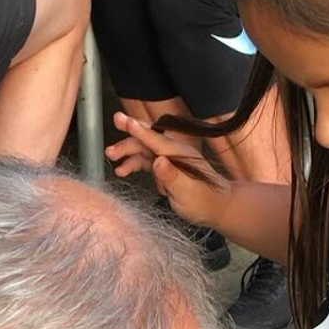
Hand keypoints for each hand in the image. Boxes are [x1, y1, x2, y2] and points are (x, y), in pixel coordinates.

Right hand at [106, 113, 231, 228]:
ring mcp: (169, 159)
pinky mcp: (165, 168)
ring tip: (112, 158)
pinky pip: (146, 162)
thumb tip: (158, 161)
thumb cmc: (205, 201)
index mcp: (179, 154)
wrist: (217, 207)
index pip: (155, 139)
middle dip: (128, 143)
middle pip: (146, 142)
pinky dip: (134, 164)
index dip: (138, 130)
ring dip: (128, 154)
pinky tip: (122, 170)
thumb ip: (172, 176)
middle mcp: (173, 153)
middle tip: (110, 149)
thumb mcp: (187, 191)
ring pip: (143, 151)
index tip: (123, 120)